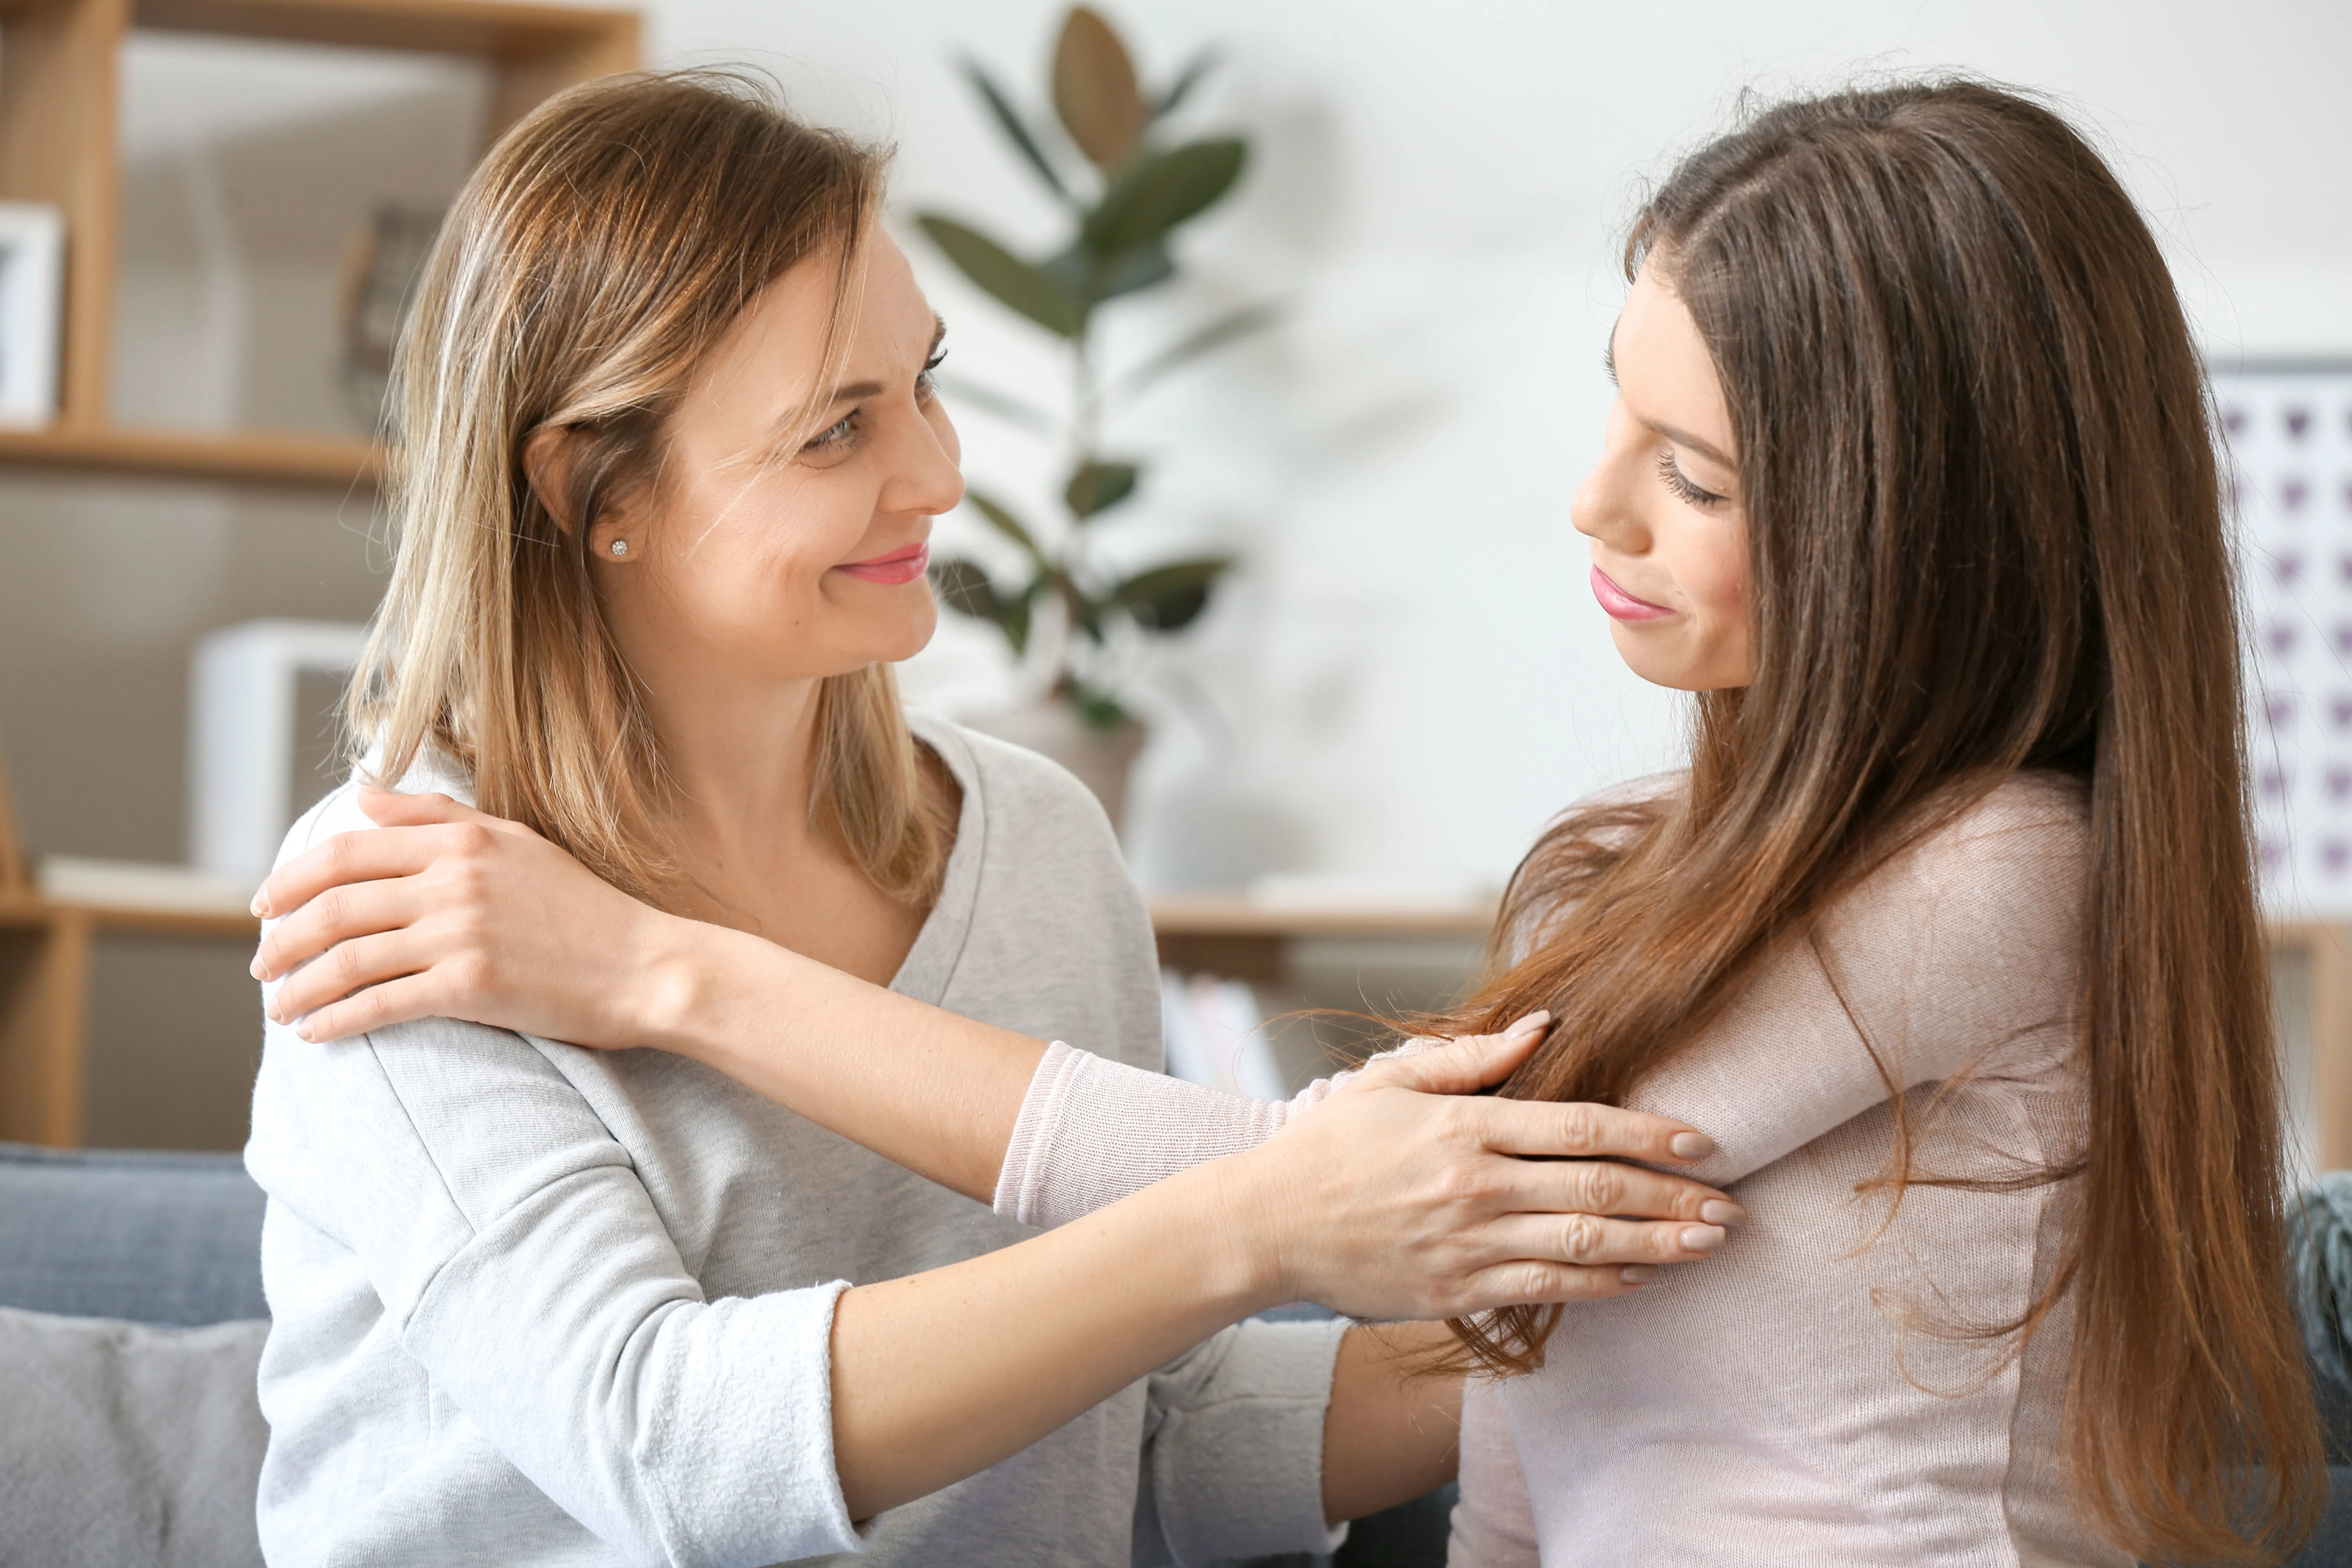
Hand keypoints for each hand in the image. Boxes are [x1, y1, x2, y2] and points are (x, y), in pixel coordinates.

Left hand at [250, 788, 677, 1045]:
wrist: (646, 968)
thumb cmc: (584, 909)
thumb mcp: (516, 843)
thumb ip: (437, 819)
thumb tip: (363, 797)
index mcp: (462, 843)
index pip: (347, 852)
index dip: (291, 879)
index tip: (264, 904)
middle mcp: (454, 882)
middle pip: (334, 907)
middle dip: (282, 939)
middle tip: (261, 963)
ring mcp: (460, 934)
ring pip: (346, 960)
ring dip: (299, 987)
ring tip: (280, 1006)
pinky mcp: (470, 987)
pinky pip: (380, 1004)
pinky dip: (336, 1021)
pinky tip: (317, 1034)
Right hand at [1213, 1015, 1739, 1321]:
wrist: (1269, 1224)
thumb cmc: (1332, 1145)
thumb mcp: (1394, 1082)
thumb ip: (1473, 1057)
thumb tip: (1544, 1025)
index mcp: (1464, 1127)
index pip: (1578, 1127)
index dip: (1648, 1135)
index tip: (1702, 1142)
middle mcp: (1475, 1187)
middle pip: (1596, 1190)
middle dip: (1672, 1198)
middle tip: (1732, 1205)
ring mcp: (1468, 1244)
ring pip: (1583, 1244)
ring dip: (1656, 1245)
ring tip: (1710, 1243)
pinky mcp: (1458, 1291)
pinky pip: (1547, 1288)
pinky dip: (1601, 1283)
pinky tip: (1642, 1278)